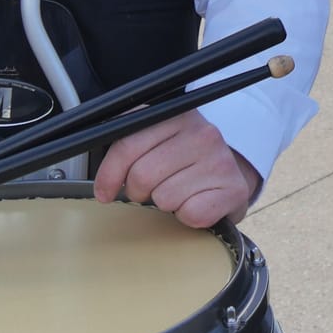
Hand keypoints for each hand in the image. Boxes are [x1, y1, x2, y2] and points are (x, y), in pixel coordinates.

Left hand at [91, 110, 261, 227]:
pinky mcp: (232, 190)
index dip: (109, 174)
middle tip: (149, 191)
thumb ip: (130, 143)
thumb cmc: (187, 160)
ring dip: (165, 204)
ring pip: (165, 198)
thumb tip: (100, 178)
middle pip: (142, 175)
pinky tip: (194, 203)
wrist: (232, 174)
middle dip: (137, 191)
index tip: (104, 192)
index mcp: (177, 116)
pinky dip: (187, 217)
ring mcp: (220, 161)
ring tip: (177, 193)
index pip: (128, 145)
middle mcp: (202, 133)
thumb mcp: (159, 139)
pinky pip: (190, 214)